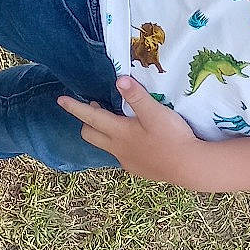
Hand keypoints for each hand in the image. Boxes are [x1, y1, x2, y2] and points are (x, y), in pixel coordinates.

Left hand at [58, 79, 211, 186]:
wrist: (189, 167)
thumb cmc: (173, 137)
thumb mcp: (156, 113)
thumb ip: (137, 97)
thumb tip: (119, 79)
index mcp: (119, 132)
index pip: (90, 117)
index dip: (75, 107)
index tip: (60, 99)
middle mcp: (118, 148)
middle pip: (91, 134)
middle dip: (87, 121)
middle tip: (96, 107)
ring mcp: (127, 160)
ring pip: (106, 146)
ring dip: (104, 133)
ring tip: (116, 123)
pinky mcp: (139, 169)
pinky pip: (122, 156)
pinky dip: (121, 146)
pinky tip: (136, 142)